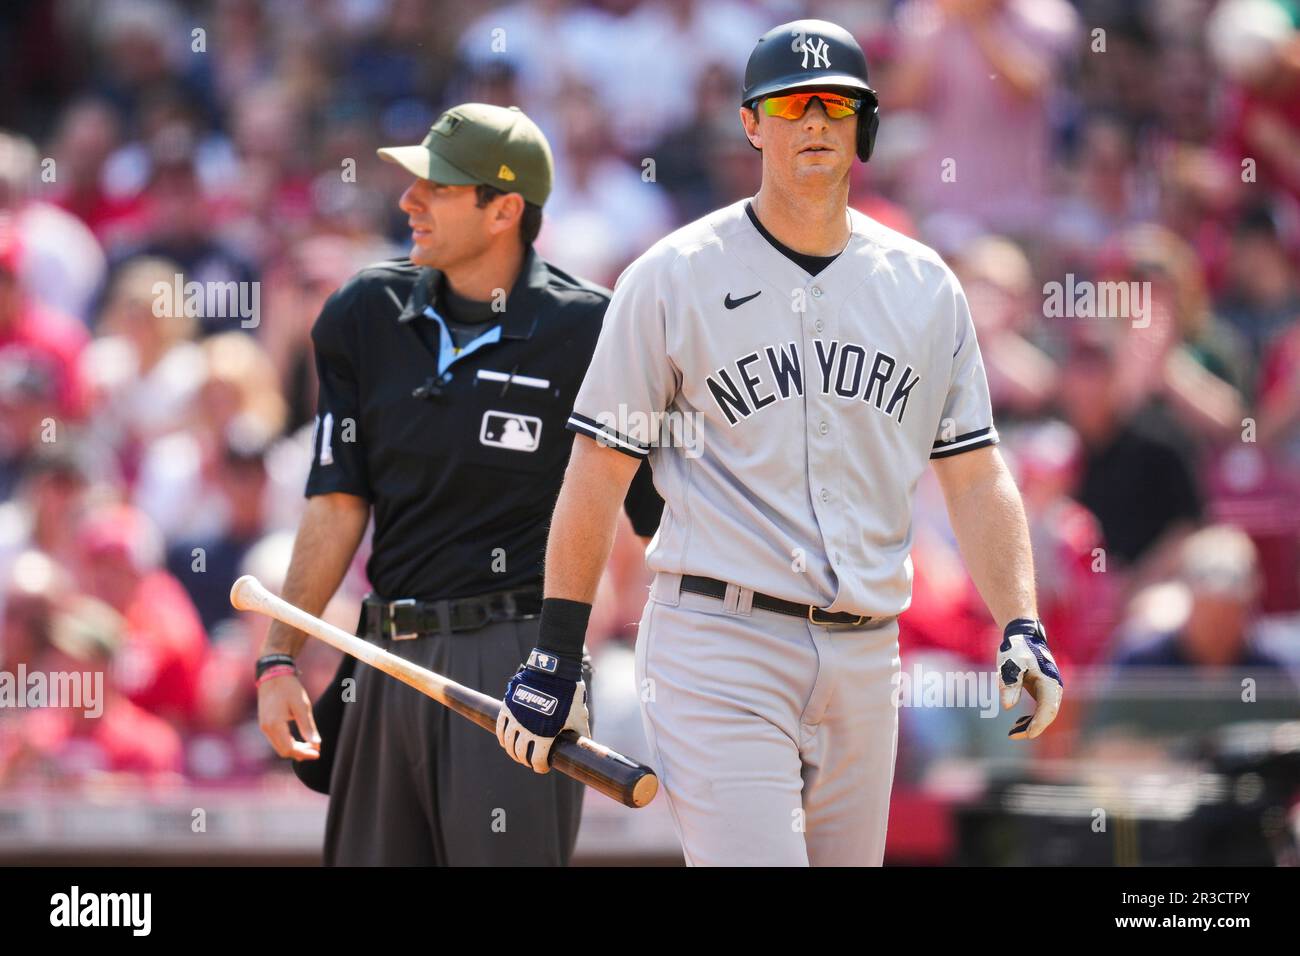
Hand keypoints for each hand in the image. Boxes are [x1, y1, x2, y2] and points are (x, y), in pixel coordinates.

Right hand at [257, 672, 321, 760]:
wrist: (273, 674)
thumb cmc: (289, 688)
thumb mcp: (302, 706)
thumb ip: (308, 726)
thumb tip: (316, 744)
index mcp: (274, 725)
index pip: (289, 749)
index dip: (304, 753)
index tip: (318, 753)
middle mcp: (266, 728)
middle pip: (283, 751)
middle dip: (300, 753)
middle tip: (316, 750)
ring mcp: (264, 726)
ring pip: (279, 747)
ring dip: (294, 749)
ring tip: (310, 746)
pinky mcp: (265, 723)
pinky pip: (276, 740)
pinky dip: (288, 743)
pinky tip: (300, 741)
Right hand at [496, 648, 589, 773]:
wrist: (553, 671)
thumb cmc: (568, 695)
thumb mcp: (578, 716)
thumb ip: (580, 733)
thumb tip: (587, 744)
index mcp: (544, 735)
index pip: (536, 761)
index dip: (540, 767)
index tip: (543, 767)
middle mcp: (526, 729)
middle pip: (519, 753)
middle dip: (525, 760)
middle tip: (531, 760)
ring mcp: (515, 718)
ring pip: (507, 742)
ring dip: (512, 751)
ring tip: (518, 752)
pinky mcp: (508, 707)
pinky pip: (500, 728)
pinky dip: (502, 737)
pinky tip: (506, 740)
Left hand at [997, 619, 1062, 739]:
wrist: (1023, 637)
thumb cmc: (1016, 650)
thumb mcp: (1010, 665)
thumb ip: (1010, 684)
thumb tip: (1008, 707)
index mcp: (1049, 681)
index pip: (1048, 708)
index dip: (1039, 723)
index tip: (1028, 734)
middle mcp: (1053, 687)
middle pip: (1048, 714)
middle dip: (1033, 727)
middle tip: (1012, 735)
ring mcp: (1049, 690)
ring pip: (1044, 714)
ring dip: (1031, 725)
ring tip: (1012, 732)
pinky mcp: (1042, 691)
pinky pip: (1040, 710)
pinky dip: (1030, 718)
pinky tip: (1018, 723)